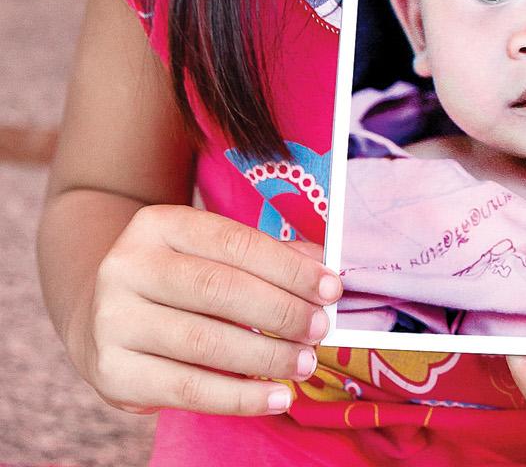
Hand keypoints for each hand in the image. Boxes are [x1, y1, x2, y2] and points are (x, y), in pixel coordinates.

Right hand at [76, 205, 341, 415]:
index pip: (234, 242)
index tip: (331, 288)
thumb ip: (265, 257)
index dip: (288, 267)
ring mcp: (114, 320)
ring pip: (205, 342)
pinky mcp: (113, 371)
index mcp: (158, 224)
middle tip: (321, 329)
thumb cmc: (176, 280)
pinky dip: (239, 397)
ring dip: (266, 357)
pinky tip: (275, 397)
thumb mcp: (210, 253)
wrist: (99, 314)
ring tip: (305, 364)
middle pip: (219, 290)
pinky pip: (187, 389)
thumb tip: (321, 269)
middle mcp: (128, 266)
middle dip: (280, 312)